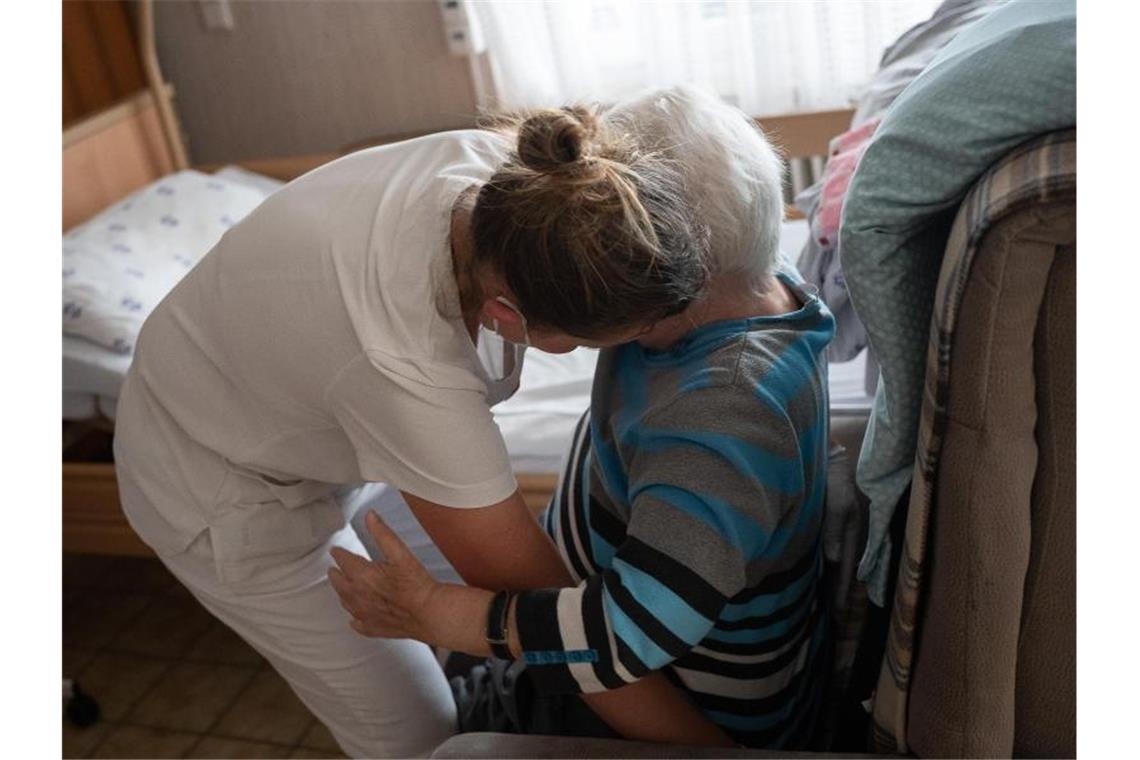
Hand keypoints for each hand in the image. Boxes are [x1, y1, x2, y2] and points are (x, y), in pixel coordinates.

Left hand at [327, 510, 439, 642]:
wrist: (428, 612)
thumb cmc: (415, 583)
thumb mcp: (400, 552)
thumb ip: (382, 532)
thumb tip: (370, 516)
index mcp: (360, 575)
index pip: (342, 560)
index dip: (339, 553)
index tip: (336, 550)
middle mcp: (357, 596)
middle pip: (338, 582)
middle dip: (336, 573)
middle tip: (335, 568)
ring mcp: (364, 614)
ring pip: (345, 602)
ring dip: (343, 593)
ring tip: (344, 587)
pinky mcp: (373, 628)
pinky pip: (357, 623)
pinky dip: (355, 618)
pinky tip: (356, 617)